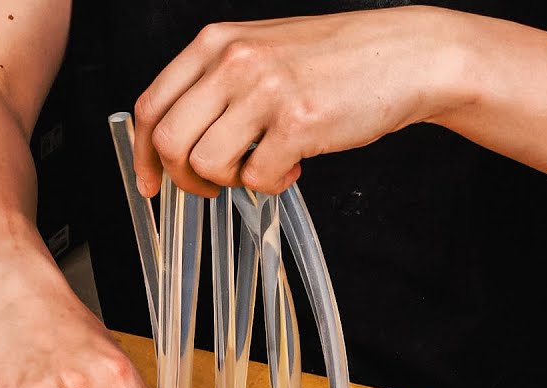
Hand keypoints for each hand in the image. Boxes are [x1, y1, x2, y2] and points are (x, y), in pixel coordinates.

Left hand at [132, 7, 459, 196]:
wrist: (403, 55)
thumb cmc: (336, 59)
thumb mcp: (261, 51)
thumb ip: (218, 83)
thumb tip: (180, 138)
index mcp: (216, 42)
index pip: (151, 105)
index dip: (142, 153)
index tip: (151, 182)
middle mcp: (233, 62)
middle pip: (169, 139)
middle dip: (183, 177)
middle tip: (211, 186)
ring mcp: (264, 91)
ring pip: (206, 163)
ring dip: (229, 182)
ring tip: (260, 169)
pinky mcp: (297, 123)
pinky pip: (256, 179)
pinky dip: (269, 186)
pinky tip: (292, 168)